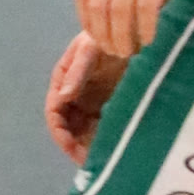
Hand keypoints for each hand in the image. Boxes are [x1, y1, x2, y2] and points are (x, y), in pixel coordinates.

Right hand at [45, 32, 128, 164]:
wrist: (139, 32)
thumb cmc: (110, 35)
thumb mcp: (91, 48)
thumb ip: (77, 71)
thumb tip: (62, 97)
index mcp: (64, 81)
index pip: (54, 111)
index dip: (59, 131)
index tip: (69, 145)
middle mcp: (76, 95)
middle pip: (68, 127)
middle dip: (74, 145)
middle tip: (89, 161)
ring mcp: (93, 103)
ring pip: (84, 133)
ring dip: (89, 147)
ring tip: (103, 161)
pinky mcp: (111, 108)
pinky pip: (103, 130)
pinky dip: (105, 142)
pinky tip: (114, 152)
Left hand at [73, 0, 193, 58]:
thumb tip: (109, 19)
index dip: (88, 24)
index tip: (98, 41)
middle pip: (99, 8)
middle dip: (104, 37)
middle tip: (116, 53)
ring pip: (119, 11)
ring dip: (123, 38)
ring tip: (130, 52)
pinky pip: (145, 7)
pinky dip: (145, 28)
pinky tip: (149, 39)